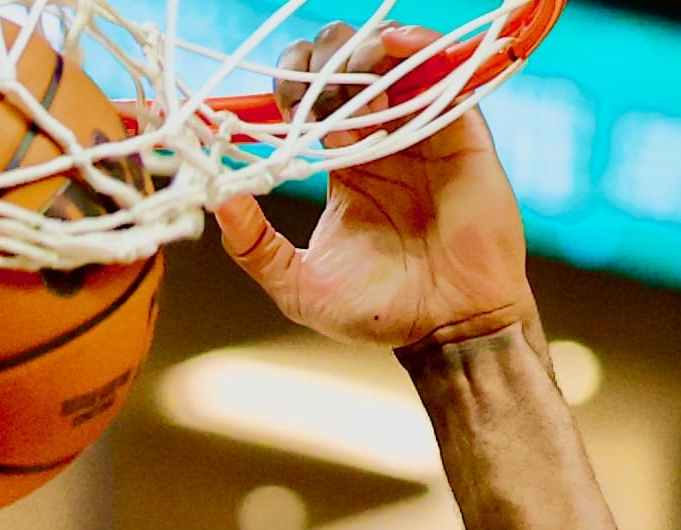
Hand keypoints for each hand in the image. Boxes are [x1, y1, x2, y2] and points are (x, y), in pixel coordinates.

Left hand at [216, 25, 541, 351]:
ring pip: (392, 60)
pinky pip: (444, 75)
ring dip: (365, 50)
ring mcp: (424, 133)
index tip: (278, 103)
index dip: (291, 82)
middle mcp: (384, 139)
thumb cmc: (381, 314)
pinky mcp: (463, 134)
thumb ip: (256, 248)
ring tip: (354, 74)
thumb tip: (217, 203)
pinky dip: (421, 48)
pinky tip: (397, 47)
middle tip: (315, 89)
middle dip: (323, 59)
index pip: (311, 97)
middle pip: (348, 64)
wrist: (449, 332)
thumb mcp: (300, 286)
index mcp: (345, 164)